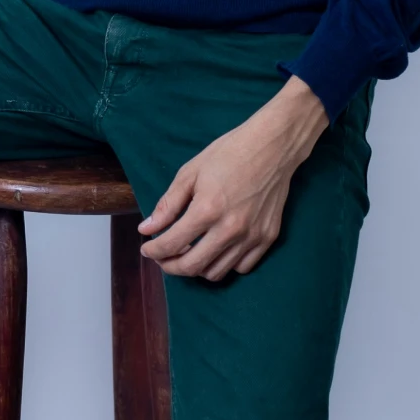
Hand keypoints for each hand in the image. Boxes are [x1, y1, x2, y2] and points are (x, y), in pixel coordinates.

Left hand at [137, 78, 329, 282]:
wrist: (272, 146)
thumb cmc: (229, 154)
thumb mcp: (190, 173)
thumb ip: (168, 205)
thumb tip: (146, 230)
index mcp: (207, 210)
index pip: (171, 245)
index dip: (153, 251)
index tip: (146, 248)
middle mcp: (230, 229)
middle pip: (192, 267)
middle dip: (170, 266)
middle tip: (163, 257)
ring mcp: (251, 236)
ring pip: (216, 272)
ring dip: (196, 268)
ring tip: (188, 253)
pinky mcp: (267, 238)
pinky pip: (241, 267)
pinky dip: (224, 264)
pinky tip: (216, 249)